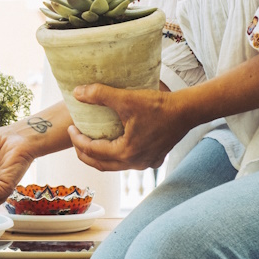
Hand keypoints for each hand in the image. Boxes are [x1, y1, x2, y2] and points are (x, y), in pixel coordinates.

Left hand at [67, 84, 187, 171]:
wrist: (187, 111)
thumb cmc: (158, 106)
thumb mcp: (126, 98)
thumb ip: (99, 94)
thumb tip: (76, 93)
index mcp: (125, 152)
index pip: (92, 151)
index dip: (77, 140)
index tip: (71, 127)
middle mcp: (135, 163)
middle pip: (101, 164)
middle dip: (84, 152)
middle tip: (75, 138)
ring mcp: (146, 163)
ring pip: (115, 165)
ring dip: (100, 156)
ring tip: (91, 141)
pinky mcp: (154, 159)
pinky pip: (129, 162)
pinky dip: (117, 156)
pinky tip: (115, 144)